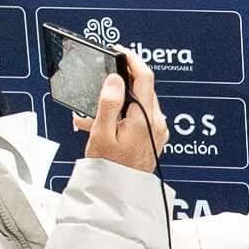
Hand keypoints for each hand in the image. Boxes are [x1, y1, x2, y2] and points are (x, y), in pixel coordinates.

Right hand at [79, 52, 166, 171]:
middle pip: (141, 89)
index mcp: (146, 117)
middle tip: (98, 85)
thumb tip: (115, 79)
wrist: (119, 196)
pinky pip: (137, 118)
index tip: (119, 51)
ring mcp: (157, 131)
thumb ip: (109, 103)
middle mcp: (157, 122)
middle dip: (118, 84)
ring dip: (115, 104)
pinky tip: (101, 126)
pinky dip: (120, 116)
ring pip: (137, 104)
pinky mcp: (153, 139)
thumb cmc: (111, 169)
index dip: (132, 59)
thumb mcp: (102, 133)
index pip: (145, 76)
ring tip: (91, 116)